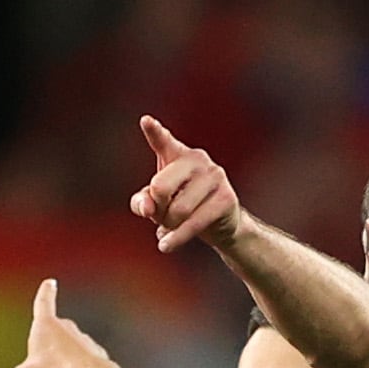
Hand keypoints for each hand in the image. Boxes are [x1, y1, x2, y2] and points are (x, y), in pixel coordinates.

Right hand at [5, 278, 105, 367]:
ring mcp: (84, 341)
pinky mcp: (97, 356)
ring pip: (65, 357)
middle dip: (44, 358)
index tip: (50, 283)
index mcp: (46, 325)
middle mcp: (67, 328)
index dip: (45, 293)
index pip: (43, 303)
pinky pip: (80, 367)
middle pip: (51, 340)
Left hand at [131, 116, 239, 254]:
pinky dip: (176, 238)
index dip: (154, 132)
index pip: (162, 140)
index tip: (145, 121)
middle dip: (157, 210)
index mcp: (177, 154)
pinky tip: (165, 246)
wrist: (220, 225)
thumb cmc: (182, 207)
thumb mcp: (157, 204)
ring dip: (169, 226)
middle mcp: (197, 158)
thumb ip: (142, 202)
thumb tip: (147, 208)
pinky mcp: (226, 198)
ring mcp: (214, 176)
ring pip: (176, 211)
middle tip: (163, 215)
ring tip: (173, 226)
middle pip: (159, 188)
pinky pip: (193, 223)